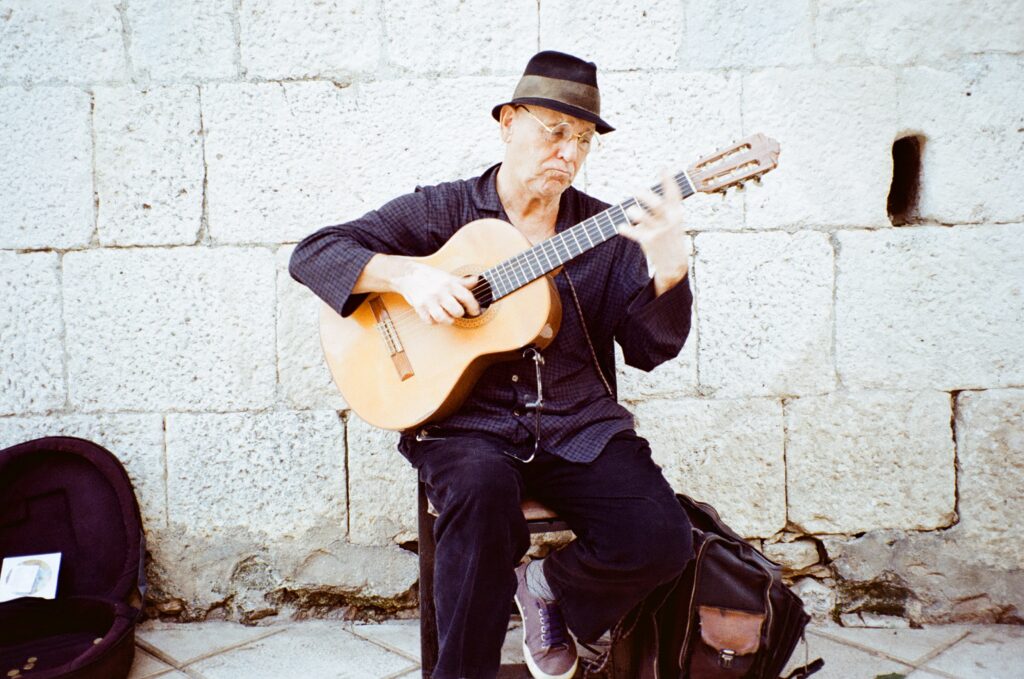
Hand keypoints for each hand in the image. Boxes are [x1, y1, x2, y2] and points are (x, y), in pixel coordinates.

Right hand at [395, 263, 479, 324]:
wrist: (408, 275)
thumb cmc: (430, 277)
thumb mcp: (447, 276)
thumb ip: (462, 281)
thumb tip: (477, 280)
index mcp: (449, 283)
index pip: (466, 297)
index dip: (474, 306)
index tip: (476, 311)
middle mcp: (440, 291)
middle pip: (456, 311)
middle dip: (459, 314)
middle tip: (457, 312)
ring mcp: (429, 300)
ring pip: (443, 318)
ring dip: (447, 320)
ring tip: (448, 316)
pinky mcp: (419, 307)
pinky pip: (430, 321)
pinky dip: (434, 321)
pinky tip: (435, 316)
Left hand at [620, 169, 689, 294]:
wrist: (674, 264)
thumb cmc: (671, 237)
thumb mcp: (674, 221)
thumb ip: (665, 207)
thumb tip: (646, 191)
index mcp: (676, 213)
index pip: (674, 194)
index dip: (668, 180)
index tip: (662, 167)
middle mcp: (669, 221)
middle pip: (657, 205)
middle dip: (645, 196)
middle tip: (634, 189)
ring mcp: (659, 231)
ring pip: (645, 219)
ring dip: (635, 213)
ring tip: (629, 211)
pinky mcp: (649, 242)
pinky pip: (635, 234)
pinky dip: (626, 230)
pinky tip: (620, 227)